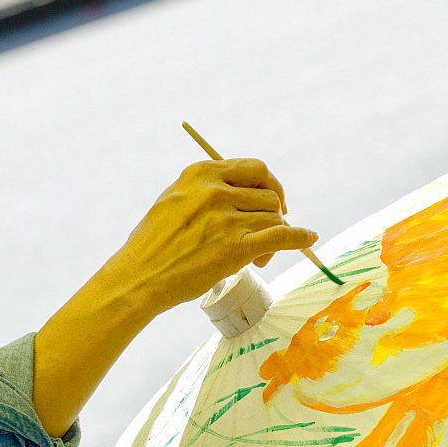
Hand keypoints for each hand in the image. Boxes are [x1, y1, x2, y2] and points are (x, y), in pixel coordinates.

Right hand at [110, 158, 317, 313]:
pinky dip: (300, 237)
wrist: (139, 278)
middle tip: (265, 234)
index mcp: (201, 174)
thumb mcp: (173, 200)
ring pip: (275, 218)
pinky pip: (283, 236)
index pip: (254, 168)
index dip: (269, 185)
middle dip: (272, 214)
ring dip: (274, 236)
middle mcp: (215, 191)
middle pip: (269, 195)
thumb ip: (204, 190)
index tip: (271, 199)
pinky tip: (308, 238)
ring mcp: (227, 219)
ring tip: (258, 259)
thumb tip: (240, 193)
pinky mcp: (236, 247)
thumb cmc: (151, 245)